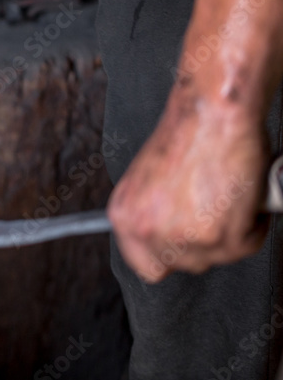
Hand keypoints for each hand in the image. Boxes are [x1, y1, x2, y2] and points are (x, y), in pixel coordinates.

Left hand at [107, 92, 268, 282]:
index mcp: (125, 215)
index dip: (169, 256)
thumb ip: (152, 212)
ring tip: (227, 197)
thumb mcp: (148, 180)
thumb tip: (167, 234)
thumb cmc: (187, 136)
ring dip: (231, 232)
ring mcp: (183, 237)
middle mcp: (147, 230)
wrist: (212, 113)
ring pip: (219, 257)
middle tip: (213, 209)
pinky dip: (254, 224)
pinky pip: (247, 245)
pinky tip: (243, 197)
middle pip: (185, 264)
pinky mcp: (219, 236)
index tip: (184, 245)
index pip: (144, 265)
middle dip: (204, 241)